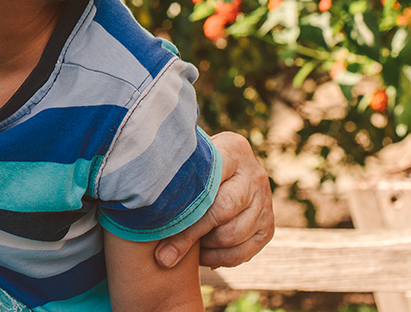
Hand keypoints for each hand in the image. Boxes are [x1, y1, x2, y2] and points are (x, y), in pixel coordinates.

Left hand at [155, 131, 273, 268]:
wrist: (227, 167)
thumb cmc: (193, 163)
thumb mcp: (188, 156)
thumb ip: (174, 168)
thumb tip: (141, 186)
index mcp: (233, 150)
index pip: (209, 181)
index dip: (185, 207)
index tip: (157, 224)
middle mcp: (255, 175)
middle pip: (222, 211)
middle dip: (190, 235)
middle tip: (163, 253)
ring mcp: (265, 202)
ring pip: (233, 235)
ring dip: (204, 248)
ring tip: (179, 250)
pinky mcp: (268, 226)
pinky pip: (243, 253)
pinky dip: (218, 260)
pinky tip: (199, 257)